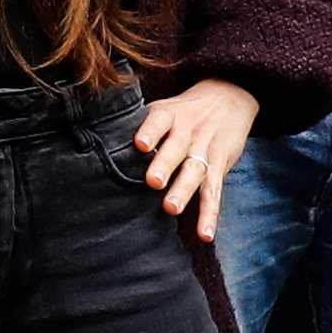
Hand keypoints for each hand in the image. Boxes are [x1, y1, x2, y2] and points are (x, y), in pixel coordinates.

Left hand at [132, 78, 262, 239]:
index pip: (159, 121)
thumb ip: (141, 126)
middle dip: (165, 165)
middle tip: (153, 182)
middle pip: (177, 148)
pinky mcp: (220, 166)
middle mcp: (188, 132)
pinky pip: (215, 192)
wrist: (229, 98)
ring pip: (195, 171)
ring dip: (184, 191)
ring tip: (171, 209)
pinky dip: (210, 214)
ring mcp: (205, 150)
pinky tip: (204, 234)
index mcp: (169, 115)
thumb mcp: (164, 107)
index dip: (150, 132)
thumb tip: (102, 144)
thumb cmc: (184, 111)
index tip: (140, 145)